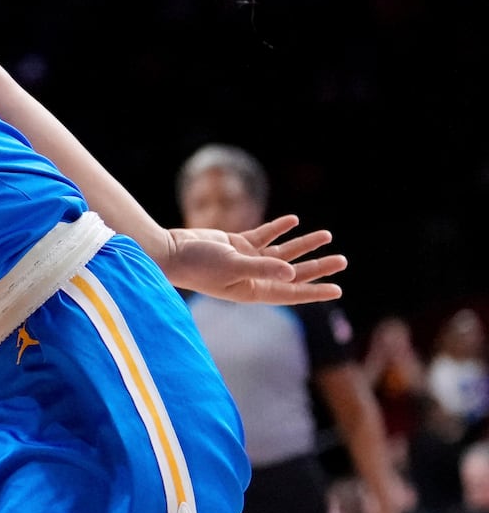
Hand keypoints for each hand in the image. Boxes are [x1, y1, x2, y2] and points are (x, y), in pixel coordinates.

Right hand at [160, 215, 346, 302]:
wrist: (171, 251)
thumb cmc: (198, 265)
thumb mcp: (232, 266)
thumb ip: (262, 267)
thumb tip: (291, 272)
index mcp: (254, 290)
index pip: (292, 292)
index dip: (315, 290)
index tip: (337, 290)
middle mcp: (253, 276)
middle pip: (293, 271)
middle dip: (318, 265)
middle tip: (341, 260)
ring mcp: (246, 260)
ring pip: (283, 252)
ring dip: (303, 244)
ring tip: (326, 235)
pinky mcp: (236, 244)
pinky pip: (264, 236)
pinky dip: (278, 228)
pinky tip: (293, 220)